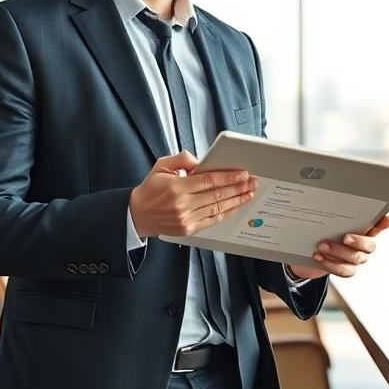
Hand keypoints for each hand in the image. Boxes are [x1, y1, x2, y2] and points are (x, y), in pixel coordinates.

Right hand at [129, 151, 256, 239]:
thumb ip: (182, 159)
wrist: (136, 215)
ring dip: (236, 200)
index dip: (228, 177)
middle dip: (238, 187)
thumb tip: (201, 161)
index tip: (242, 173)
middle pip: (217, 195)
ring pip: (218, 208)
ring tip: (248, 193)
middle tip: (251, 182)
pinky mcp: (188, 229)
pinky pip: (212, 220)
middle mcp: (182, 204)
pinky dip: (226, 213)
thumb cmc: (150, 190)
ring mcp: (186, 219)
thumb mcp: (161, 166)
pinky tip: (235, 206)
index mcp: (176, 187)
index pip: (208, 181)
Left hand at [288, 214, 388, 280]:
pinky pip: (342, 271)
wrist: (310, 250)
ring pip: (354, 259)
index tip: (386, 219)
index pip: (379, 226)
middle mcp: (364, 247)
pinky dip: (329, 264)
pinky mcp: (346, 270)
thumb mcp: (331, 221)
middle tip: (344, 237)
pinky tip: (318, 256)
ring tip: (322, 245)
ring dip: (337, 252)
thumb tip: (342, 193)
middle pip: (369, 246)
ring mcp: (356, 260)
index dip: (383, 224)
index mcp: (365, 231)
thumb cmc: (327, 232)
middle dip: (357, 241)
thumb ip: (341, 213)